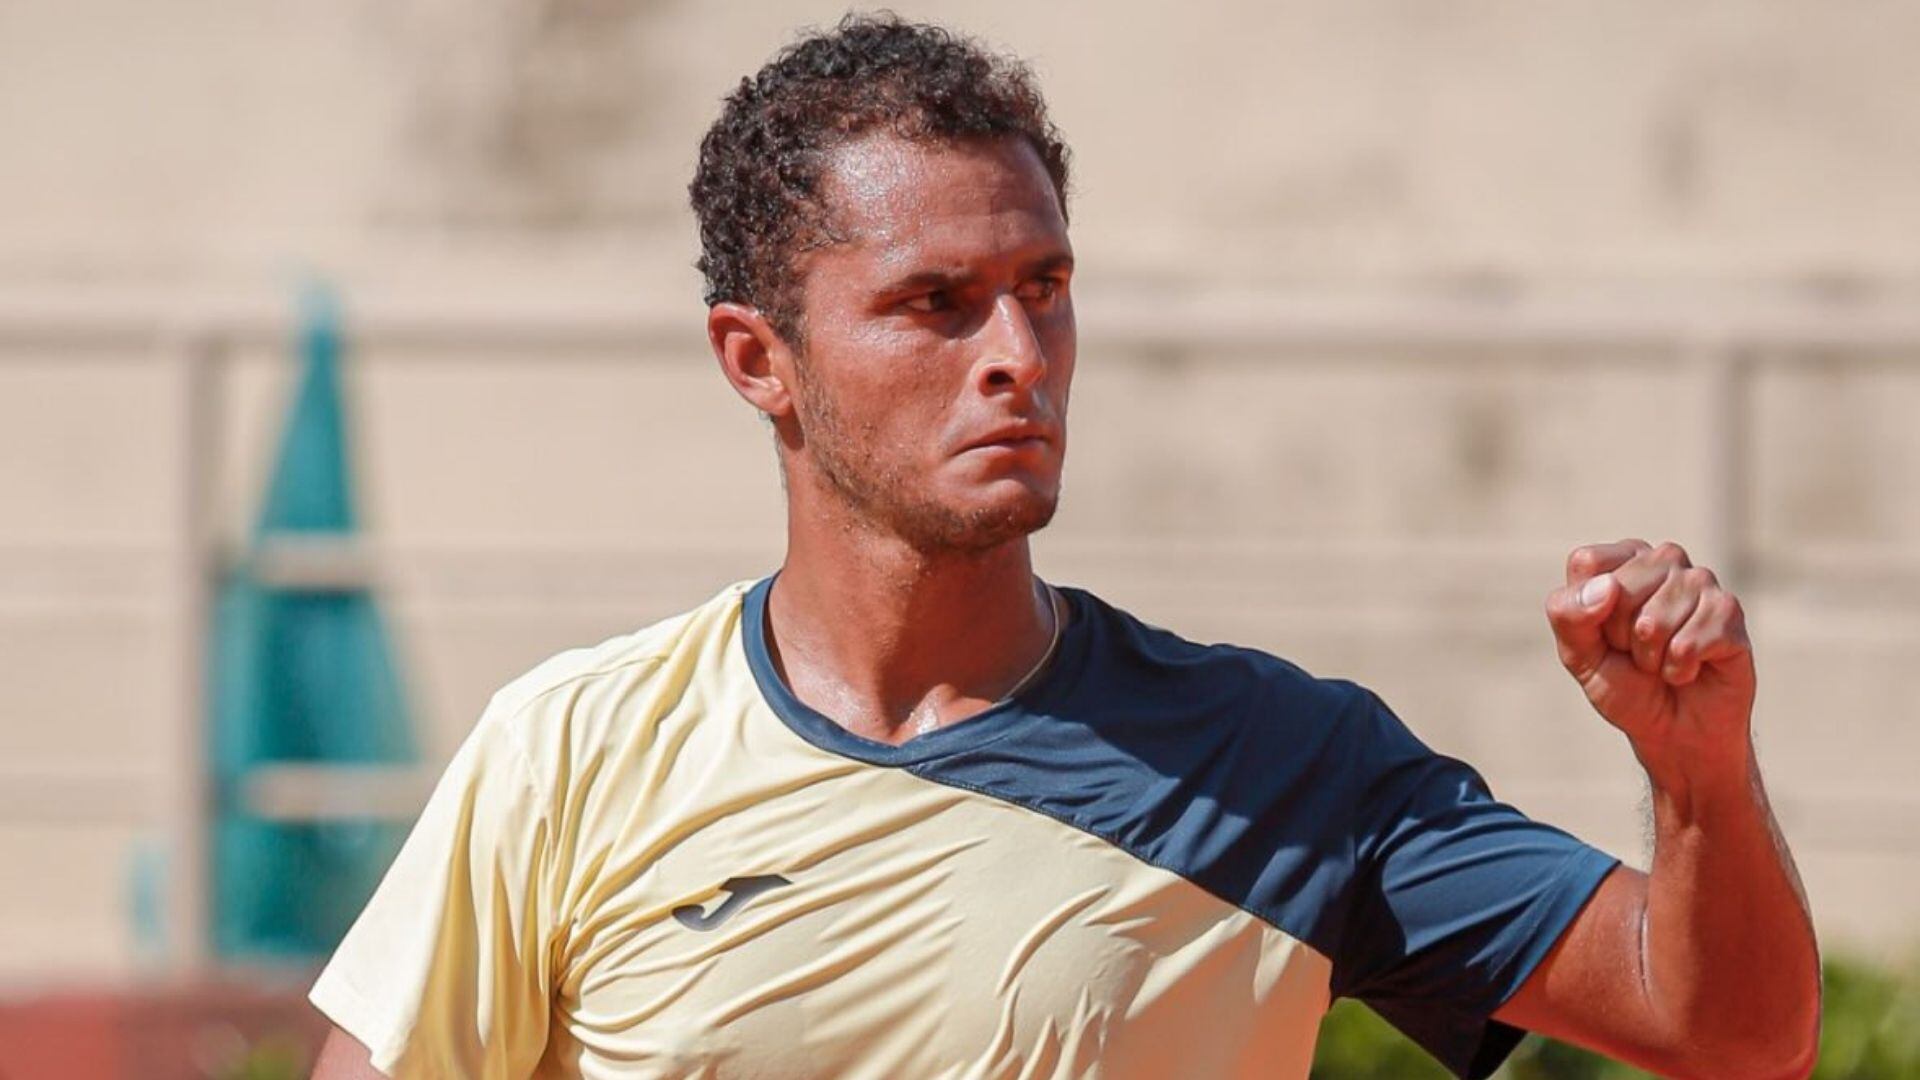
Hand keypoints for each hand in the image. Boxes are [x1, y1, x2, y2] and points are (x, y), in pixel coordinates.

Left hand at [1545, 540, 1755, 779]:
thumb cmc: (1625, 685)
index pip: (1588, 563)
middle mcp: (1665, 560)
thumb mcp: (1579, 654)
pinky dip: (1679, 670)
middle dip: (1619, 637)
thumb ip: (1570, 615)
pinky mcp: (1729, 612)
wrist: (1676, 732)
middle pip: (1618, 590)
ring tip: (1664, 662)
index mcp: (1623, 559)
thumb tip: (1607, 586)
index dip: (1588, 612)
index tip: (1604, 634)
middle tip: (1637, 653)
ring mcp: (1702, 582)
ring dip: (1651, 658)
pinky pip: (1687, 644)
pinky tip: (1690, 669)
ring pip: (1652, 621)